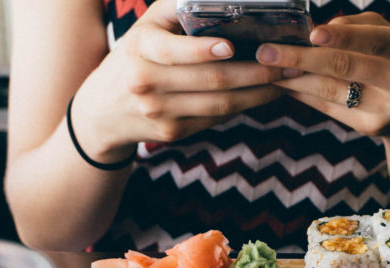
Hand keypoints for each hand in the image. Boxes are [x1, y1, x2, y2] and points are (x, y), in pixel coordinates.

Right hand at [72, 0, 289, 161]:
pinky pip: (216, 119)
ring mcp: (161, 113)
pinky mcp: (174, 133)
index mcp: (141, 50)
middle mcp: (148, 83)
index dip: (205, 50)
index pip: (175, 51)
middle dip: (255, 72)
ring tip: (284, 80)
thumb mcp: (146, 27)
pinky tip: (264, 95)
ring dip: (258, 93)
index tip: (233, 46)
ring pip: (220, 105)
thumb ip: (177, 7)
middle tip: (286, 63)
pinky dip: (244, 107)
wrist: (102, 111)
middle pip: (211, 81)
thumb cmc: (134, 56)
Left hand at [256, 12, 389, 140]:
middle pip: (345, 67)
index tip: (311, 33)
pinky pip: (330, 107)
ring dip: (295, 78)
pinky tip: (287, 84)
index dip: (341, 38)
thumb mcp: (389, 35)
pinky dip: (305, 94)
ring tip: (268, 68)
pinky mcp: (373, 127)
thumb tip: (318, 33)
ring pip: (332, 90)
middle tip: (266, 52)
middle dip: (301, 58)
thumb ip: (358, 26)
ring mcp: (389, 108)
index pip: (373, 41)